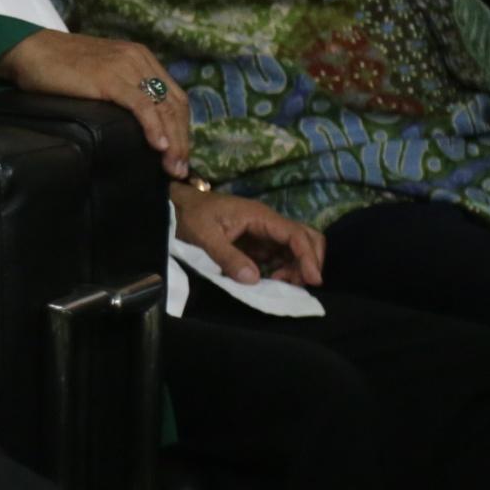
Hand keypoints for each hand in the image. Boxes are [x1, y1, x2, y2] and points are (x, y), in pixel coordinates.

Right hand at [0, 30, 190, 177]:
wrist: (29, 51)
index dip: (182, 129)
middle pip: (175, 104)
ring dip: (174, 141)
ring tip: (172, 167)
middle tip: (180, 170)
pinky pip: (141, 105)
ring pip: (163, 107)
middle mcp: (139, 60)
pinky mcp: (109, 78)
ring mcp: (126, 67)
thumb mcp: (99, 75)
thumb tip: (132, 124)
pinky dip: (154, 127)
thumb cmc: (57, 67)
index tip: (179, 156)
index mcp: (140, 58)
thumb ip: (119, 90)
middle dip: (183, 140)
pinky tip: (159, 146)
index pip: (174, 97)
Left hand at [171, 185, 324, 285]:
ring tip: (279, 283)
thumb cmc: (190, 215)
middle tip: (298, 284)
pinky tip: (271, 280)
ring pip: (295, 249)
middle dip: (309, 261)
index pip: (296, 235)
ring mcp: (263, 233)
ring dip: (296, 267)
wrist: (176, 205)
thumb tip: (253, 279)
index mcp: (260, 216)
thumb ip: (226, 256)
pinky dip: (284, 269)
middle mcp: (267, 223)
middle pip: (305, 237)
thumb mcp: (203, 235)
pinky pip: (280, 256)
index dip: (308, 257)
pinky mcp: (256, 243)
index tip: (314, 280)